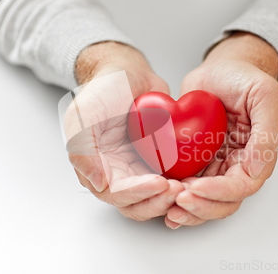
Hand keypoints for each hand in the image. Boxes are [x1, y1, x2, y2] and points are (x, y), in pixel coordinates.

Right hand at [68, 42, 183, 220]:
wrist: (128, 74)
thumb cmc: (103, 91)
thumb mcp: (83, 114)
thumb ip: (82, 149)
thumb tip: (97, 183)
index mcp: (97, 169)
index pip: (118, 194)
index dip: (138, 193)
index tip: (159, 183)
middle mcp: (118, 174)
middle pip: (137, 204)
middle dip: (158, 201)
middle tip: (179, 190)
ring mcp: (139, 169)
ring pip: (155, 198)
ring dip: (170, 198)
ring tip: (188, 187)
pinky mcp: (159, 162)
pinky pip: (171, 181)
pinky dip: (181, 185)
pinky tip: (195, 180)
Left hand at [165, 32, 277, 227]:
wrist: (220, 69)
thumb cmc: (244, 78)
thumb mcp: (264, 96)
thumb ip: (266, 133)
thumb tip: (256, 170)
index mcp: (257, 155)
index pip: (242, 186)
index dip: (220, 193)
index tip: (196, 188)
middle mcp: (236, 165)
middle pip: (223, 202)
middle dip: (201, 207)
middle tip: (178, 202)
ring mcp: (215, 165)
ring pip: (204, 199)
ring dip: (188, 209)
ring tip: (168, 207)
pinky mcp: (194, 160)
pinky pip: (186, 183)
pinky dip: (174, 195)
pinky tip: (161, 197)